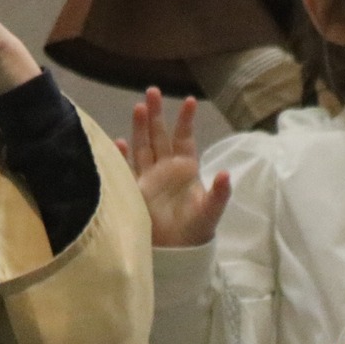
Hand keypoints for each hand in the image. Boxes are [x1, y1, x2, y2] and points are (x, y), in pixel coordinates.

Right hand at [121, 88, 230, 246]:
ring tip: (138, 107)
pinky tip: (117, 142)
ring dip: (140, 128)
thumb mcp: (211, 211)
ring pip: (143, 146)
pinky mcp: (134, 190)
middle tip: (152, 91)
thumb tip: (226, 174)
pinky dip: (121, 156)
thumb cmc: (196, 229)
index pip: (184, 137)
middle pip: (160, 135)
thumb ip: (219, 193)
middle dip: (156, 114)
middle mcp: (166, 168)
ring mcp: (149, 177)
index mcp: (186, 168)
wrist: (177, 252)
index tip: (190, 101)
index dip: (186, 120)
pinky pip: (126, 168)